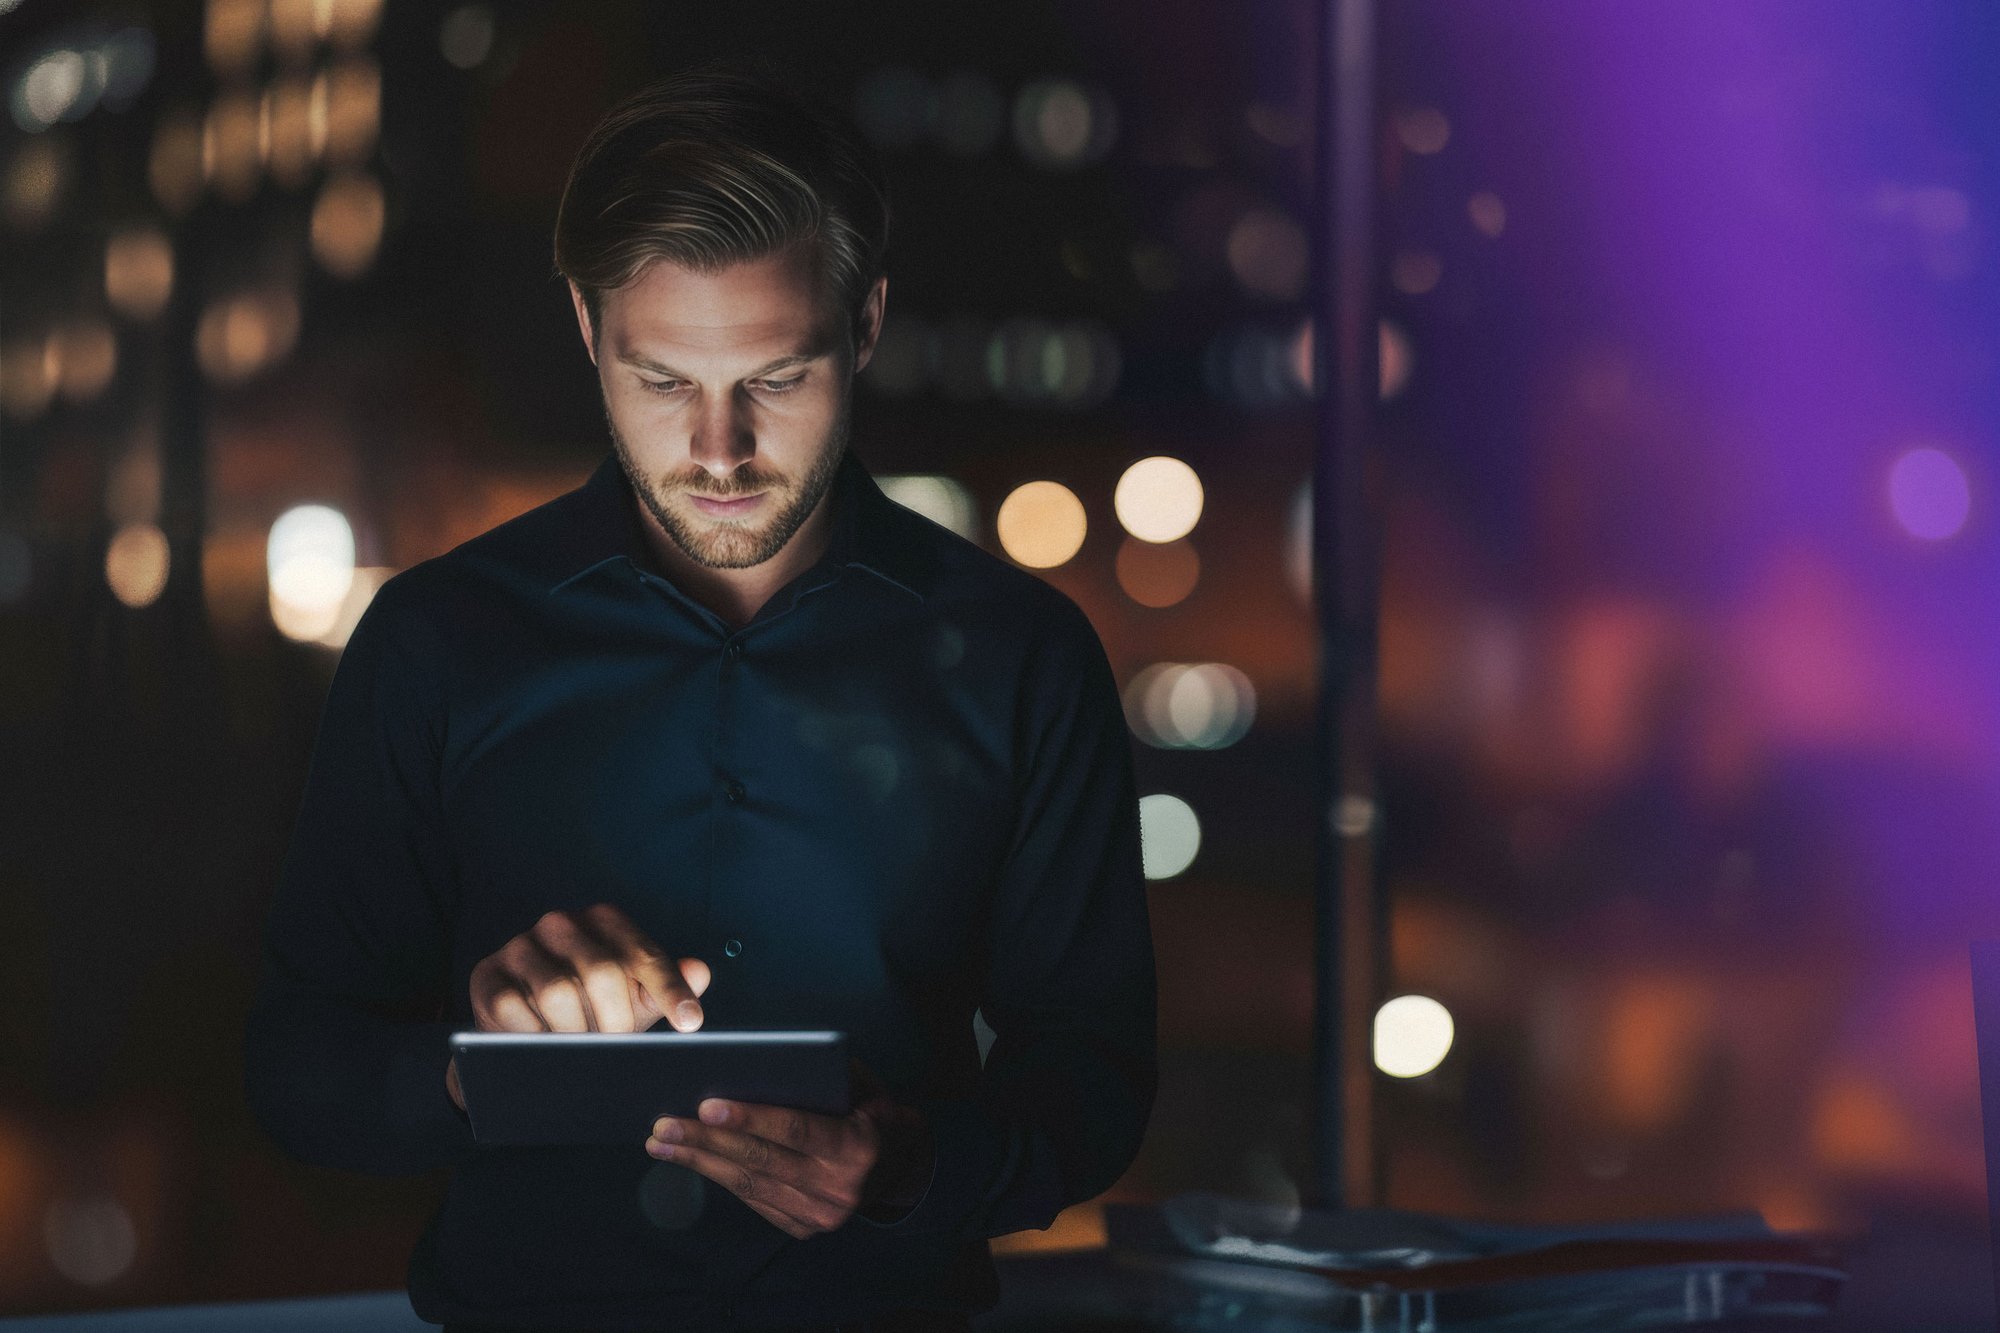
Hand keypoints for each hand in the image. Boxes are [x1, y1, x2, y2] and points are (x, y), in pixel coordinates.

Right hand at [446, 903, 710, 1111]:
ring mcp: (521, 946)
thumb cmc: (591, 1007)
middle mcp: (562, 924)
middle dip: (617, 1021)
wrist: (524, 1027)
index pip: (644, 955)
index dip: (670, 990)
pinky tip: (543, 1045)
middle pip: (602, 972)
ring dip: (575, 1031)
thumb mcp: (634, 997)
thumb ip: (668, 984)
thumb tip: (700, 972)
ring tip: (582, 1049)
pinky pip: (516, 1008)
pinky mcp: (489, 975)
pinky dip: (536, 1035)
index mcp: (605, 921)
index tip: (691, 1024)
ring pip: (558, 992)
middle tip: (619, 1049)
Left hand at [642, 1057, 933, 1238]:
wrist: (903, 1166)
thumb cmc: (874, 1111)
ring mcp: (821, 1215)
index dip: (750, 1117)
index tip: (706, 1103)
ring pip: (749, 1185)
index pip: (795, 1130)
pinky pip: (753, 1200)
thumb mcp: (863, 1085)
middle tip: (663, 1124)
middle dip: (707, 1142)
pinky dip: (719, 1177)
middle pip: (761, 1161)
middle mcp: (839, 1188)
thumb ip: (822, 1076)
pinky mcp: (803, 1227)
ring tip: (661, 1142)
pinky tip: (690, 1159)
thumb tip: (759, 1064)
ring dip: (700, 1162)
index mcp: (858, 1147)